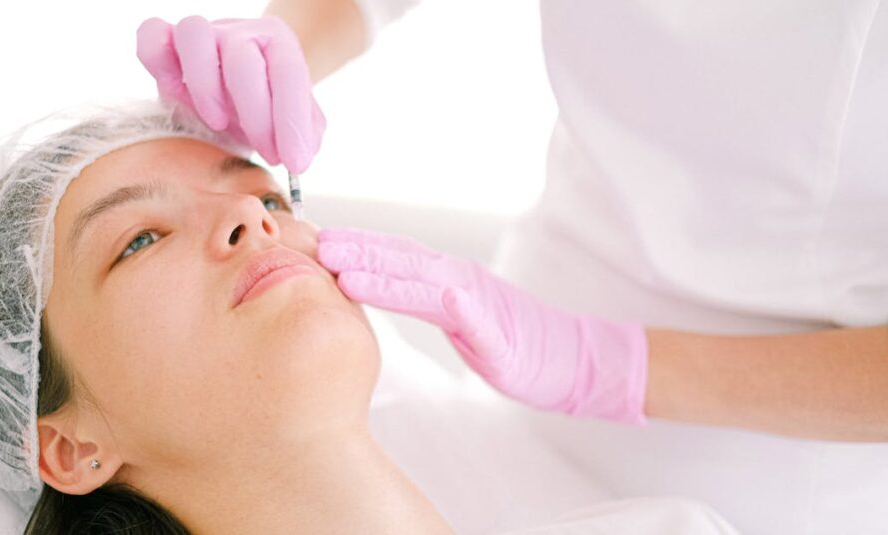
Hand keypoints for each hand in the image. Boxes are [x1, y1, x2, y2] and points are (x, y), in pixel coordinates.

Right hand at [136, 15, 325, 172]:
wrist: (235, 90)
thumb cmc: (265, 107)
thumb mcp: (294, 122)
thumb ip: (306, 136)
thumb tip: (302, 157)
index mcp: (277, 44)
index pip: (289, 72)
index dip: (292, 121)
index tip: (295, 163)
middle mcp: (239, 32)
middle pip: (242, 59)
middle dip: (255, 115)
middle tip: (264, 152)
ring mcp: (202, 34)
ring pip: (193, 33)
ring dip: (204, 86)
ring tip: (217, 122)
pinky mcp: (166, 43)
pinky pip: (152, 34)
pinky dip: (158, 61)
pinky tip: (175, 94)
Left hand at [317, 228, 648, 423]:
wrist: (572, 360)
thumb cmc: (514, 343)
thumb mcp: (461, 319)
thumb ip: (426, 300)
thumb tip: (383, 290)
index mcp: (448, 281)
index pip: (395, 257)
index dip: (357, 247)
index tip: (316, 241)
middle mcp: (460, 281)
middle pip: (402, 260)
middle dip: (357, 250)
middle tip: (315, 244)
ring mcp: (480, 303)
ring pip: (426, 281)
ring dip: (385, 273)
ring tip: (344, 269)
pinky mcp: (498, 330)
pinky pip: (468, 314)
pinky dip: (445, 301)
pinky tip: (427, 295)